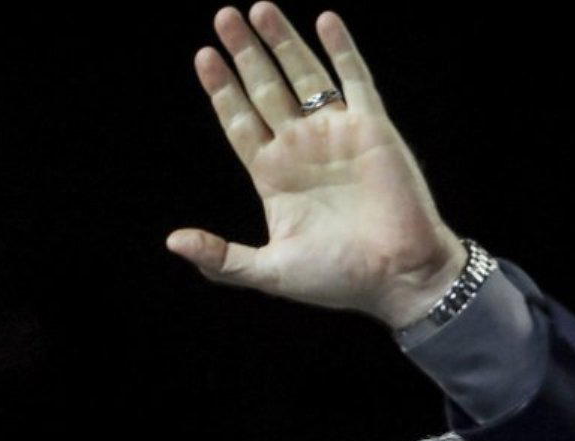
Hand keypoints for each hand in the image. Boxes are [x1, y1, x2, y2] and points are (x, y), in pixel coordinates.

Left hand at [167, 3, 465, 328]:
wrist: (401, 276)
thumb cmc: (341, 280)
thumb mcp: (272, 272)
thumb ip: (223, 259)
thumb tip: (173, 241)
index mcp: (275, 176)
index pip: (240, 121)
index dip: (222, 90)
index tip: (205, 58)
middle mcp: (303, 149)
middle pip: (265, 89)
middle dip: (244, 53)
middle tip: (223, 17)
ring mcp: (338, 136)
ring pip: (304, 77)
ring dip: (283, 43)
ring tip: (259, 9)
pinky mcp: (373, 130)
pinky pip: (354, 81)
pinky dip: (342, 50)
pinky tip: (325, 21)